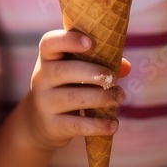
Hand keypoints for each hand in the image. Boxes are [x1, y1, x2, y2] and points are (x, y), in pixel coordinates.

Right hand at [19, 30, 125, 149]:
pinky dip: (98, 125)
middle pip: (63, 71)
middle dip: (92, 73)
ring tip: (119, 97)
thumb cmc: (65, 87)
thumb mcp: (74, 72)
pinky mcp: (52, 125)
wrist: (40, 122)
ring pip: (73, 98)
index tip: (91, 42)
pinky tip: (113, 124)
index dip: (69, 40)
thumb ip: (99, 64)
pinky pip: (76, 125)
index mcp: (47, 58)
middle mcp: (41, 78)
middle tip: (113, 78)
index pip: (50, 43)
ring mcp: (44, 102)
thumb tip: (126, 67)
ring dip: (101, 97)